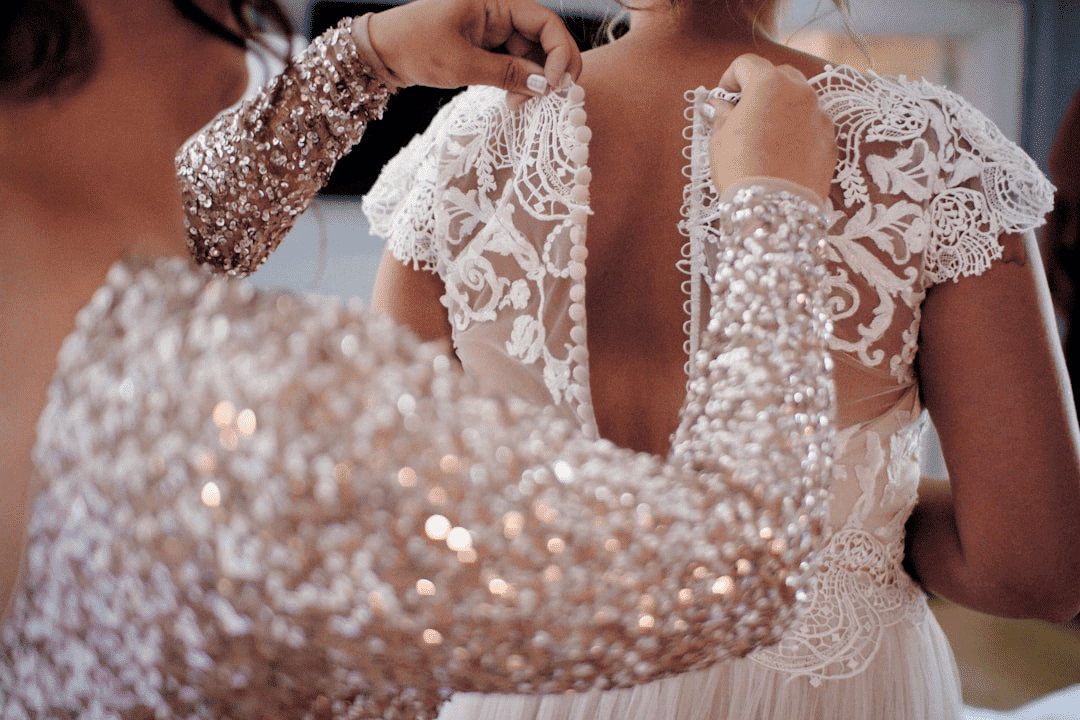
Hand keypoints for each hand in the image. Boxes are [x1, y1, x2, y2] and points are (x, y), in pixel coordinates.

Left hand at [367, 0, 582, 100]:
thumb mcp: (461, 64)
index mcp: (495, 1)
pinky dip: (520, 83)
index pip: (545, 22)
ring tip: (520, 104)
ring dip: (534, 82)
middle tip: (548, 100)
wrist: (381, 52)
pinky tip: (514, 100)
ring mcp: (495, 30)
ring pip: (532, 55)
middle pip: (544, 38)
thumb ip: (506, 73)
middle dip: (550, 70)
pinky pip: (516, 63)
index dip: (559, 52)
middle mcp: (500, 12)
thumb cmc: (414, 47)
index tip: (554, 84)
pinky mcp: (488, 47)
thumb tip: (544, 86)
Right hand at [708, 54, 836, 202]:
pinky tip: (781, 154)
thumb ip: (721, 114)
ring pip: (798, 100)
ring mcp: (819, 116)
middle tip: (743, 113)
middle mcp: (800, 92)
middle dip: (759, 88)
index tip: (722, 98)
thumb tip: (719, 106)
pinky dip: (796, 131)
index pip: (746, 64)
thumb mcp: (719, 139)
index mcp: (769, 83)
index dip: (729, 79)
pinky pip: (810, 125)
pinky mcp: (830, 140)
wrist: (774, 209)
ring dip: (780, 109)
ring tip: (763, 136)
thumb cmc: (741, 170)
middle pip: (778, 75)